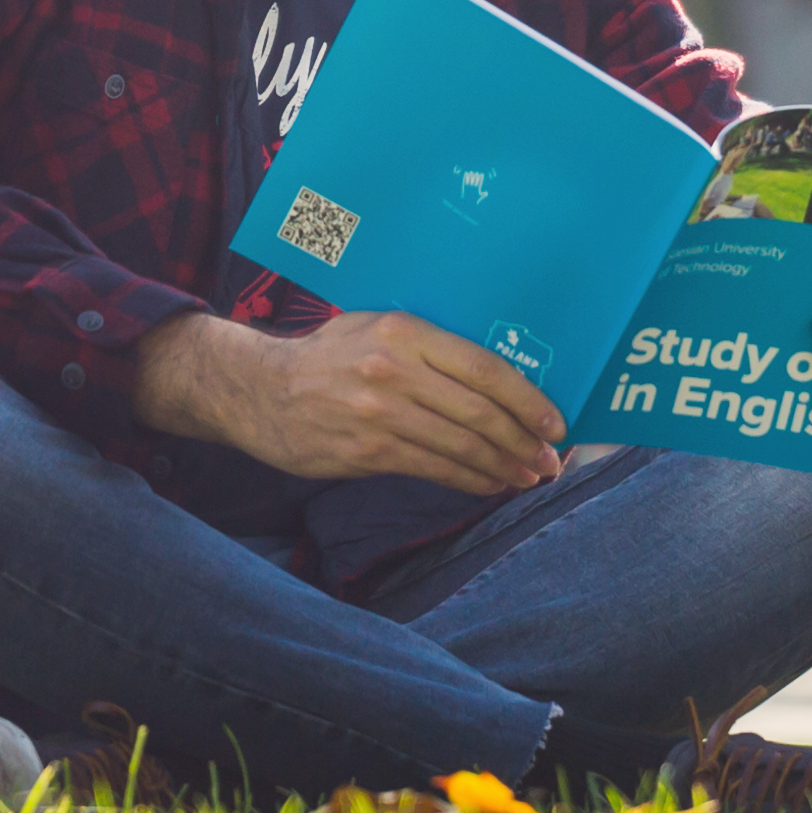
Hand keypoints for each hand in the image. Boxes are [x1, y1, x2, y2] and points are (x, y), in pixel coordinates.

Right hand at [133, 308, 561, 497]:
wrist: (258, 388)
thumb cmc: (326, 356)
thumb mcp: (373, 327)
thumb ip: (427, 346)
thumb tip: (493, 376)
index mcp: (404, 330)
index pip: (484, 367)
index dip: (526, 399)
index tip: (553, 422)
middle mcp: (395, 369)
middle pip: (480, 411)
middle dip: (524, 441)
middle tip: (550, 460)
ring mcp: (380, 412)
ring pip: (461, 446)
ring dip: (503, 467)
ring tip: (528, 477)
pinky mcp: (366, 451)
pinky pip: (433, 469)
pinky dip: (469, 481)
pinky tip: (489, 485)